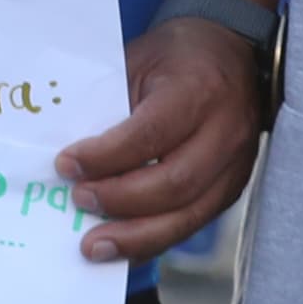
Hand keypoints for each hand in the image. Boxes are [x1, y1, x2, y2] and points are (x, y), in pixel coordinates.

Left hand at [54, 15, 261, 264]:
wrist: (234, 55)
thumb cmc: (178, 57)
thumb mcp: (139, 61)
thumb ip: (108, 103)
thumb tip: (67, 153)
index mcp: (198, 90)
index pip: (151, 134)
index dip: (106, 156)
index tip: (66, 165)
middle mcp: (225, 132)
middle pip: (173, 184)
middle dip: (119, 200)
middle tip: (78, 200)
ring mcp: (235, 166)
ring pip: (187, 215)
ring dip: (136, 236)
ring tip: (94, 246)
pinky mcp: (232, 189)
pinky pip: (192, 224)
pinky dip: (153, 240)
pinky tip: (122, 248)